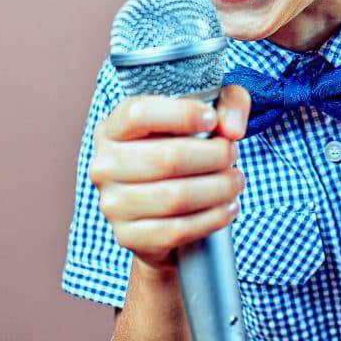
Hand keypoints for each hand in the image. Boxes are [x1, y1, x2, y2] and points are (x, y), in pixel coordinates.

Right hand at [88, 85, 250, 272]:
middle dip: (214, 155)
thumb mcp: (207, 113)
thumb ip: (228, 104)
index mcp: (113, 128)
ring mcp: (112, 204)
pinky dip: (212, 218)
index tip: (212, 121)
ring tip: (235, 181)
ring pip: (176, 197)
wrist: (164, 204)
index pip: (138, 113)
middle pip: (167, 158)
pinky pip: (177, 230)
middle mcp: (105, 165)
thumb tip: (232, 129)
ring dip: (219, 189)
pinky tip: (228, 207)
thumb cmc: (183, 147)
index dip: (182, 114)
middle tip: (232, 154)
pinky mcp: (128, 236)